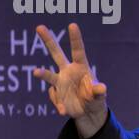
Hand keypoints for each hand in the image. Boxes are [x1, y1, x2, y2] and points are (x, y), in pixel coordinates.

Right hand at [32, 23, 107, 138]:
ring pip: (48, 75)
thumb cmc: (95, 99)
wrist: (87, 113)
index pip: (78, 51)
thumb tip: (101, 88)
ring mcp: (60, 82)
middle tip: (39, 27)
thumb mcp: (100, 97)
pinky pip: (55, 98)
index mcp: (81, 67)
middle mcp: (68, 71)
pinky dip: (59, 105)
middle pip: (56, 53)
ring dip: (43, 73)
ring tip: (37, 72)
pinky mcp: (56, 94)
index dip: (75, 38)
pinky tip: (65, 111)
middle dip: (48, 40)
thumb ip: (99, 92)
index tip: (72, 25)